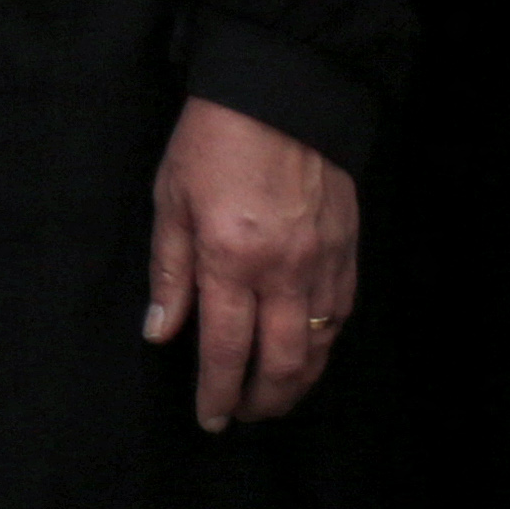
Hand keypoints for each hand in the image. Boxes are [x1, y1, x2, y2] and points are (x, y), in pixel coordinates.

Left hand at [145, 94, 357, 425]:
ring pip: (319, 347)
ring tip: (275, 397)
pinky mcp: (348, 248)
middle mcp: (283, 271)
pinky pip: (342, 315)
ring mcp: (323, 262)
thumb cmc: (214, 138)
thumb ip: (169, 271)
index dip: (218, 393)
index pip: (226, 350)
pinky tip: (309, 351)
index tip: (210, 418)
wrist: (282, 90)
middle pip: (281, 363)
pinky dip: (326, 344)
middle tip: (243, 416)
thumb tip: (161, 332)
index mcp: (231, 259)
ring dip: (297, 383)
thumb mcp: (171, 198)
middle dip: (262, 401)